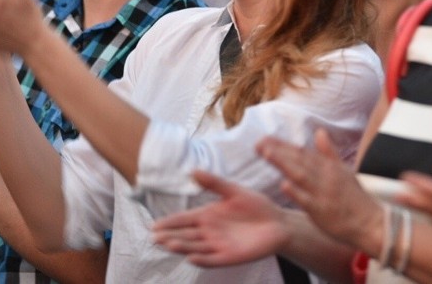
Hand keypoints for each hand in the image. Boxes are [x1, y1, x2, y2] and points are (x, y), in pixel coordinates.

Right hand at [153, 170, 288, 265]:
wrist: (278, 223)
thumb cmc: (256, 206)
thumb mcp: (233, 191)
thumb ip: (214, 183)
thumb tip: (193, 171)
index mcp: (207, 215)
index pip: (183, 220)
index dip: (169, 223)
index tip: (154, 226)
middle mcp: (208, 232)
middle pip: (184, 235)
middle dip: (169, 236)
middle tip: (155, 237)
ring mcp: (218, 245)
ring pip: (195, 247)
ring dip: (182, 247)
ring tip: (168, 244)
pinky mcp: (229, 257)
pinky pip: (212, 259)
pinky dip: (202, 259)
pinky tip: (191, 256)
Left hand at [257, 129, 381, 251]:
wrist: (370, 222)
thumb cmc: (354, 197)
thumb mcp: (344, 170)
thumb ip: (329, 152)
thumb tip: (319, 131)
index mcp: (328, 166)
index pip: (302, 152)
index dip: (283, 144)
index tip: (265, 137)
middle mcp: (324, 176)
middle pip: (298, 159)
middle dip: (277, 150)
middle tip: (258, 142)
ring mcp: (323, 193)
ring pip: (300, 175)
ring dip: (283, 163)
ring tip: (266, 153)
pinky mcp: (322, 211)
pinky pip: (307, 201)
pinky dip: (296, 192)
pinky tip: (283, 184)